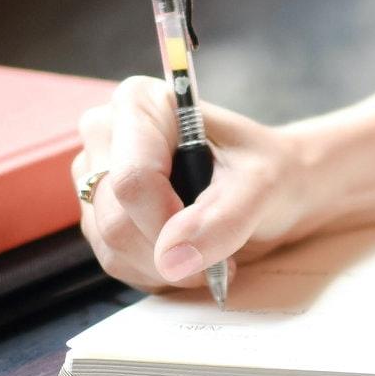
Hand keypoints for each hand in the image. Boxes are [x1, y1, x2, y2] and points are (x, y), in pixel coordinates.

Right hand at [72, 78, 309, 291]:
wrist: (277, 189)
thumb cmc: (270, 171)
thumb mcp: (263, 185)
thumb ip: (223, 218)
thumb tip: (172, 256)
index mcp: (140, 104)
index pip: (131, 179)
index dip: (166, 221)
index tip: (208, 234)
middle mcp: (107, 133)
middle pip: (116, 219)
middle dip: (170, 251)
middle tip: (218, 251)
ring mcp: (96, 176)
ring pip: (112, 248)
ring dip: (166, 267)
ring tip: (208, 249)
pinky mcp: (98, 214)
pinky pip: (116, 262)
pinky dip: (157, 271)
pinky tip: (187, 254)